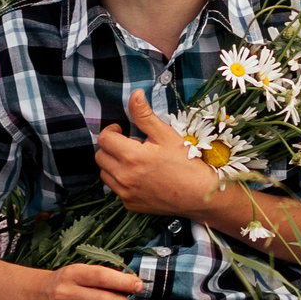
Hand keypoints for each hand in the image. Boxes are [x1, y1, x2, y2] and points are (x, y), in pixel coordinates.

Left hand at [96, 90, 222, 216]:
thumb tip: (135, 94)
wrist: (200, 194)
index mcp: (132, 157)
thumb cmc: (186, 162)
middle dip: (111, 147)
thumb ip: (145, 115)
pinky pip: (117, 189)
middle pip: (100, 157)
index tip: (122, 129)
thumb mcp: (166, 134)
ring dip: (113, 164)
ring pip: (105, 174)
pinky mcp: (131, 205)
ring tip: (133, 160)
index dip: (111, 130)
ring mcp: (126, 194)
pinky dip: (122, 181)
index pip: (104, 139)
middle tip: (129, 144)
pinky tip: (140, 177)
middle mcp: (124, 177)